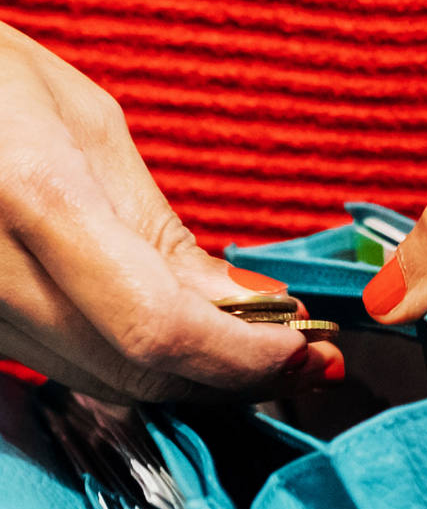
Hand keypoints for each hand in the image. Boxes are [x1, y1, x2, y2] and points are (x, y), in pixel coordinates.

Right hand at [0, 22, 342, 399]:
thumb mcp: (88, 125)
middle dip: (235, 377)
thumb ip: (162, 231)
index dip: (243, 356)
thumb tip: (244, 304)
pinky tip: (192, 346)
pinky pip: (68, 368)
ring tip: (264, 353)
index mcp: (36, 194)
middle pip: (137, 373)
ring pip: (105, 383)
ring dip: (195, 380)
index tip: (305, 347)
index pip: (159, 325)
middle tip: (308, 358)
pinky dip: (141, 367)